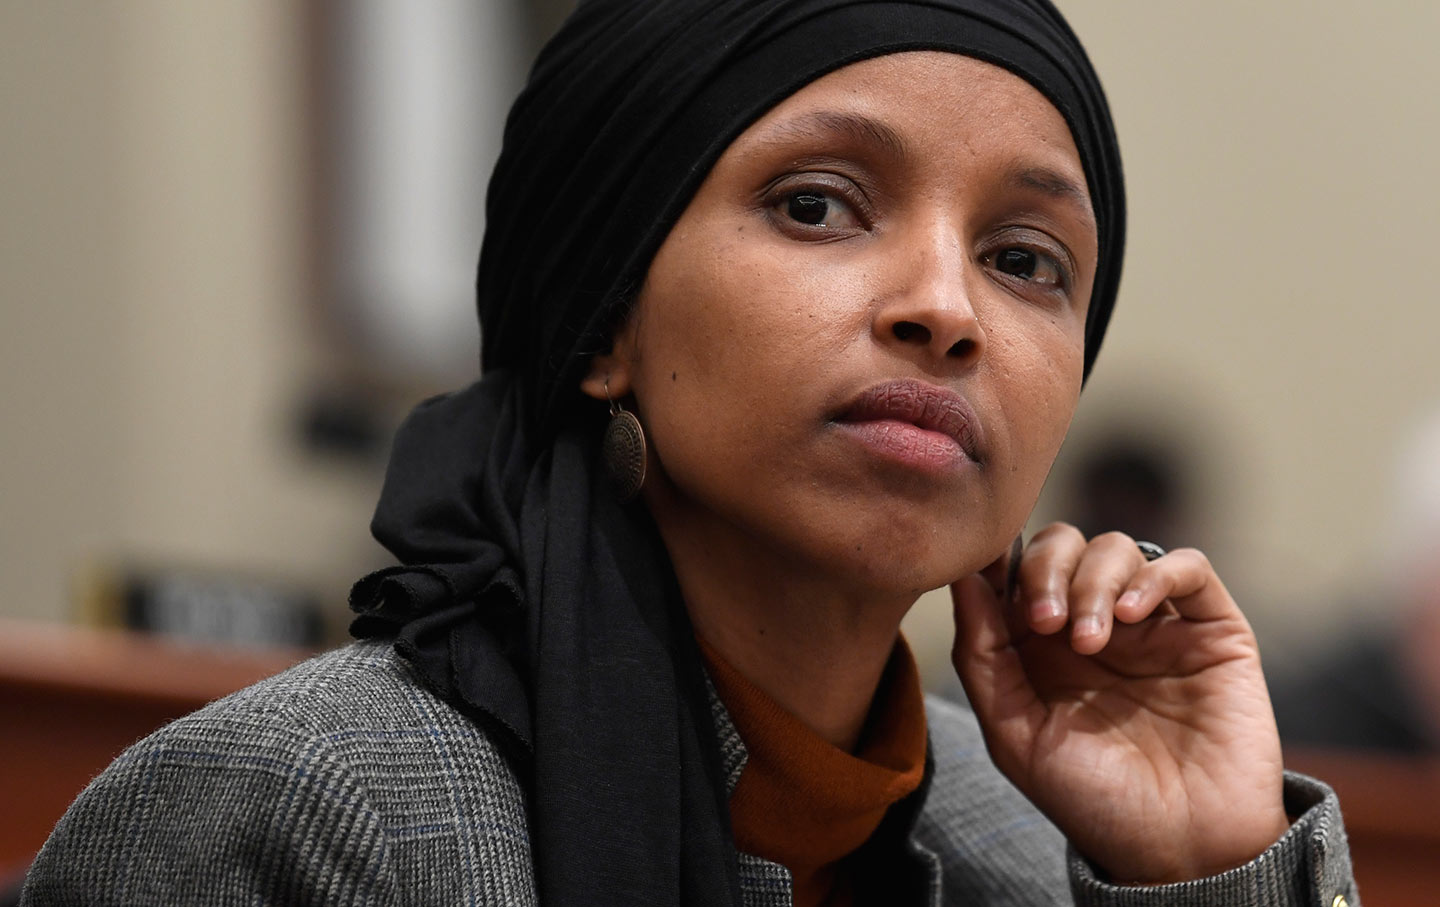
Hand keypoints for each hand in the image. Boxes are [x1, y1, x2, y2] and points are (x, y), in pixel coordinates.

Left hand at [949, 523, 1289, 884]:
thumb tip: (961, 578)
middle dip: (1046, 568)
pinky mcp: (1213, 629)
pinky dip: (1154, 576)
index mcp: (1042, 646)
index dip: (1000, 561)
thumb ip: (982, 655)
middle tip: (1045, 621)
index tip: (988, 574)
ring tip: (1091, 641)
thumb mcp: (1015, 735)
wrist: (1182, 852)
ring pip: (1118, 549)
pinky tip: (1133, 617)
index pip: (1015, 569)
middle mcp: (1096, 624)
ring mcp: (1155, 624)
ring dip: (1094, 582)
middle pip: (1064, 544)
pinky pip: (1187, 567)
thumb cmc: (1094, 801)